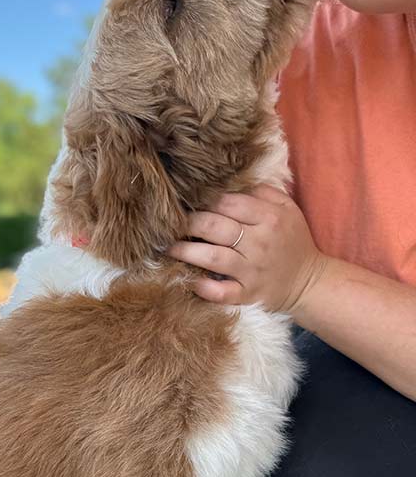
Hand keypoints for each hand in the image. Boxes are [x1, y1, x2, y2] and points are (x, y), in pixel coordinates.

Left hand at [167, 184, 327, 312]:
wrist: (309, 281)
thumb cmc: (291, 241)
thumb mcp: (287, 209)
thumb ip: (262, 192)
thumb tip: (232, 182)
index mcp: (268, 217)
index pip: (228, 202)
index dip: (203, 200)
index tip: (185, 201)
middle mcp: (259, 243)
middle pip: (215, 227)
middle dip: (188, 223)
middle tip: (168, 224)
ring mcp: (252, 271)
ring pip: (212, 257)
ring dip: (185, 252)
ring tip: (167, 247)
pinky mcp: (248, 294)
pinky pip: (222, 292)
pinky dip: (204, 288)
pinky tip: (189, 281)